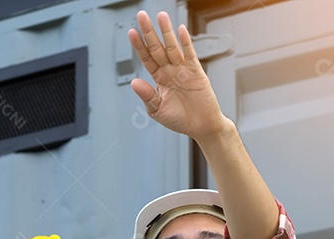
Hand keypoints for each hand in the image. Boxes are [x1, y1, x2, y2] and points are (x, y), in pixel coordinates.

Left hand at [128, 11, 229, 141]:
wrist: (202, 127)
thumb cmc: (181, 120)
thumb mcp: (158, 111)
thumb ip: (147, 96)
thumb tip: (134, 83)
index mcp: (159, 79)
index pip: (147, 58)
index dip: (139, 46)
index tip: (131, 32)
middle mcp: (170, 71)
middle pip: (157, 48)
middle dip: (149, 32)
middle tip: (142, 16)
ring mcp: (183, 70)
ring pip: (172, 47)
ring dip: (166, 32)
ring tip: (161, 17)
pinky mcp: (196, 72)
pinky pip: (190, 55)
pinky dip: (185, 43)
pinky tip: (180, 31)